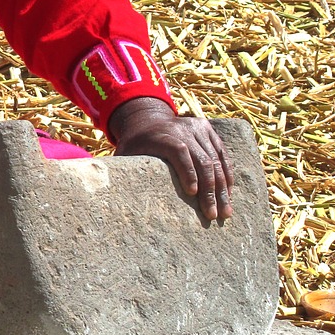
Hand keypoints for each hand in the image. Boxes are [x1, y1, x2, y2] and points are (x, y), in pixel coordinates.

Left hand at [108, 97, 233, 220]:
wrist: (146, 118)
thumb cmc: (133, 144)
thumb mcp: (123, 154)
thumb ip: (120, 170)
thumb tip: (105, 192)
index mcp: (162, 135)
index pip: (179, 152)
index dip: (187, 171)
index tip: (192, 193)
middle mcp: (182, 129)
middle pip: (202, 160)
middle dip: (210, 191)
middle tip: (214, 215)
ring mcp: (198, 127)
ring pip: (217, 160)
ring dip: (223, 188)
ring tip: (225, 212)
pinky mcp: (208, 129)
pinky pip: (222, 153)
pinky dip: (228, 174)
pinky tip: (229, 194)